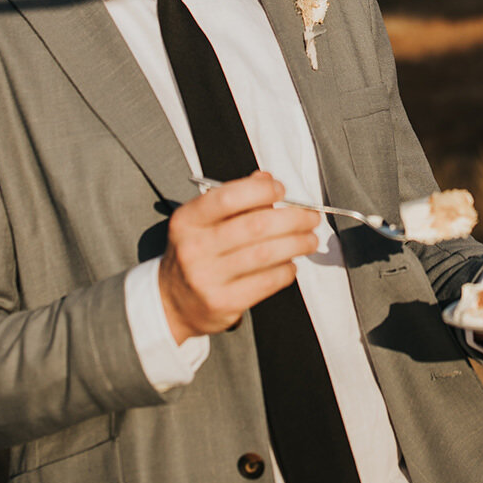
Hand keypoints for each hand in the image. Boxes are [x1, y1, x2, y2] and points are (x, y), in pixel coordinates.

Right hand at [159, 172, 321, 344]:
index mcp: (188, 220)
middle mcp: (194, 248)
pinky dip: (286, 271)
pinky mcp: (223, 302)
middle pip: (255, 226)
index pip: (227, 197)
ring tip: (309, 240)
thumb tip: (267, 179)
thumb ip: (235, 198)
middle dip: (293, 218)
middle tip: (311, 217)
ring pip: (264, 254)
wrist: (171, 302)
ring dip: (296, 244)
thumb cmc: (196, 253)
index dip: (261, 191)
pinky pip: (265, 282)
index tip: (282, 190)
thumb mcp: (203, 221)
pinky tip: (291, 264)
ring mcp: (207, 278)